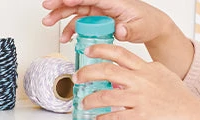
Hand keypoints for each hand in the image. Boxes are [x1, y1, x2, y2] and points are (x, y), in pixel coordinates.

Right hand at [41, 0, 174, 45]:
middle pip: (79, 0)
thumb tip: (119, 30)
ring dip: (61, 15)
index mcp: (114, 1)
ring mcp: (100, 11)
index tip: (65, 1)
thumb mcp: (139, 27)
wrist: (151, 27)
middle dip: (61, 4)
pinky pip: (81, 22)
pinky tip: (65, 36)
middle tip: (48, 8)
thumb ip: (128, 30)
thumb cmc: (147, 23)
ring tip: (48, 22)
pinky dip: (71, 29)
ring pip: (76, 10)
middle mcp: (104, 3)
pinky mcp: (98, 20)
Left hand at [76, 44, 199, 119]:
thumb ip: (146, 72)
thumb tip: (135, 70)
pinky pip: (116, 118)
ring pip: (107, 95)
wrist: (191, 115)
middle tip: (78, 77)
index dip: (101, 50)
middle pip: (107, 71)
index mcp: (145, 69)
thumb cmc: (179, 98)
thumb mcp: (162, 75)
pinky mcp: (140, 117)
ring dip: (91, 100)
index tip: (89, 50)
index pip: (119, 53)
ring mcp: (139, 98)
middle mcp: (141, 81)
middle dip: (88, 73)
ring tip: (84, 103)